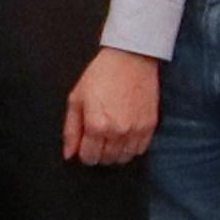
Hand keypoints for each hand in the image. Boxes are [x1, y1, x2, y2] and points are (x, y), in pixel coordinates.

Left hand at [61, 48, 161, 164]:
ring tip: (110, 139)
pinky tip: (125, 136)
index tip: (84, 146)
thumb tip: (69, 153)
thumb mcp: (76, 99)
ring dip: (115, 153)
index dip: (83, 153)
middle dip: (98, 154)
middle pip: (106, 160)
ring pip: (124, 158)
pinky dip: (131, 148)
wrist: (130, 59)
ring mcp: (136, 130)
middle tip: (96, 141)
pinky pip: (140, 149)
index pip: (89, 157)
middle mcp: (118, 131)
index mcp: (96, 125)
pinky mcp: (150, 125)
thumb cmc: (101, 75)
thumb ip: (71, 129)